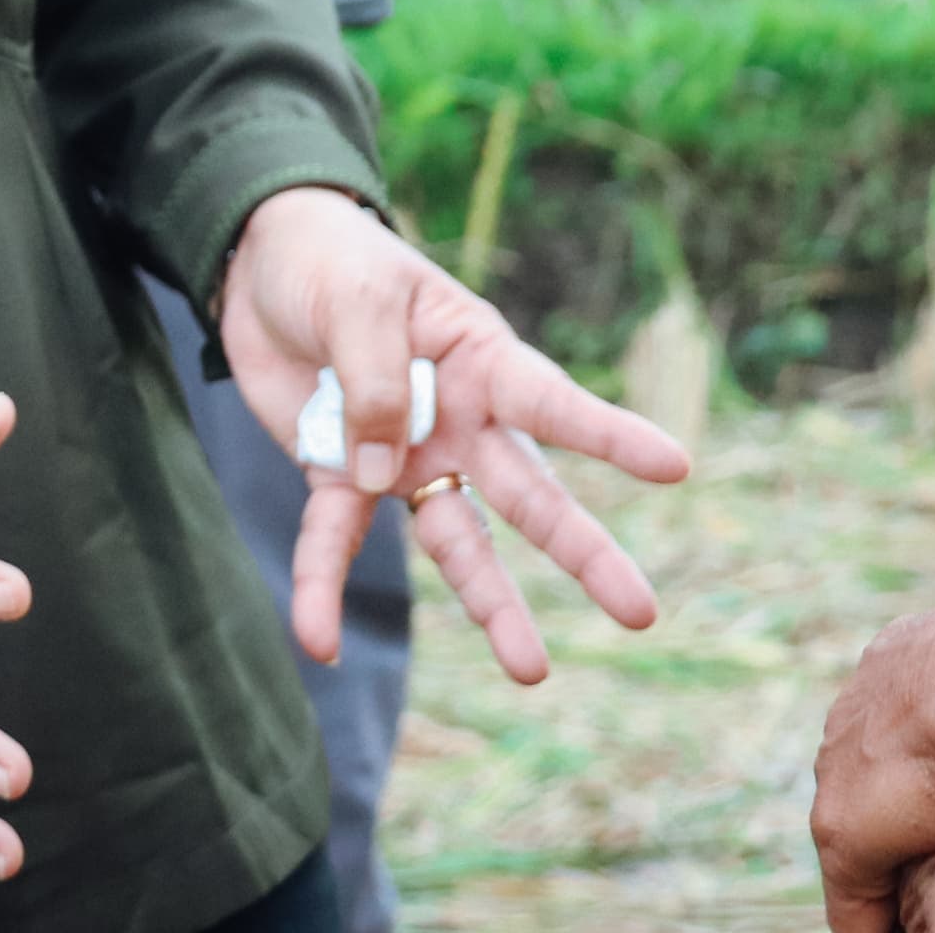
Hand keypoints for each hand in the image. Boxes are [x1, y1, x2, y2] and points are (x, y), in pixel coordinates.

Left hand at [217, 185, 689, 682]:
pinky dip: (320, 592)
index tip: (675, 467)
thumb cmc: (329, 264)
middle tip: (642, 613)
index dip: (610, 436)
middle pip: (530, 495)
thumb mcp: (355, 301)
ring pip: (458, 542)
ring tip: (533, 671)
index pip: (552, 400)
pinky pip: (332, 543)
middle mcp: (459, 419)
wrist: (259, 267)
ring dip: (492, 605)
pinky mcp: (337, 479)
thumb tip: (381, 474)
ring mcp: (405, 457)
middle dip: (585, 554)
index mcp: (480, 356)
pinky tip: (318, 644)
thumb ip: (375, 381)